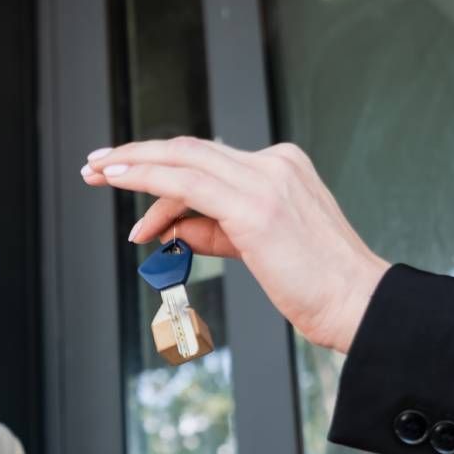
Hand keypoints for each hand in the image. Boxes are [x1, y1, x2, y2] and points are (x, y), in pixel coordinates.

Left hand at [80, 138, 389, 353]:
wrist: (358, 304)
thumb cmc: (317, 286)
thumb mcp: (259, 248)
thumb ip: (216, 230)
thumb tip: (173, 226)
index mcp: (282, 167)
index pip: (208, 159)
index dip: (161, 165)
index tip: (124, 173)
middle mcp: (275, 163)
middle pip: (190, 149)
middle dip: (136, 155)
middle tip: (95, 163)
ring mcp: (266, 180)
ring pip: (183, 159)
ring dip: (133, 165)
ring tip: (98, 175)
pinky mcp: (254, 206)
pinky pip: (187, 183)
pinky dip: (147, 179)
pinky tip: (119, 181)